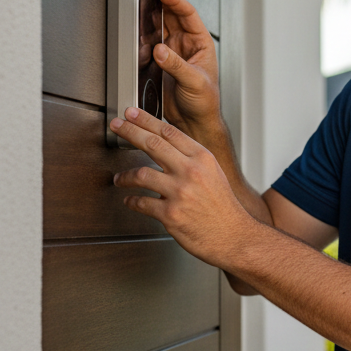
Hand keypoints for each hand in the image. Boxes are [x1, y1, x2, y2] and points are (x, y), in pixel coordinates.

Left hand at [110, 105, 250, 268]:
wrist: (234, 236)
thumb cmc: (223, 207)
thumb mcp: (214, 174)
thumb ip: (192, 159)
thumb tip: (166, 146)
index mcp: (203, 158)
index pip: (169, 132)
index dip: (146, 120)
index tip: (132, 114)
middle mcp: (191, 172)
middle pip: (152, 144)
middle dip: (130, 132)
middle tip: (117, 126)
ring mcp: (179, 193)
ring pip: (140, 174)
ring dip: (124, 176)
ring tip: (119, 178)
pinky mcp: (170, 214)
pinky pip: (141, 203)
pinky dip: (131, 201)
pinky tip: (130, 199)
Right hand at [146, 0, 220, 137]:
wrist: (194, 122)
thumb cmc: (205, 103)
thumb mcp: (195, 82)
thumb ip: (177, 66)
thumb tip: (161, 50)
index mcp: (201, 44)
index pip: (187, 13)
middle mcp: (187, 45)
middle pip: (171, 16)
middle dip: (158, 3)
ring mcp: (173, 53)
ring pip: (158, 29)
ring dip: (149, 22)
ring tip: (140, 15)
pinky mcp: (160, 63)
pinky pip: (149, 45)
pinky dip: (142, 41)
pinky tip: (138, 41)